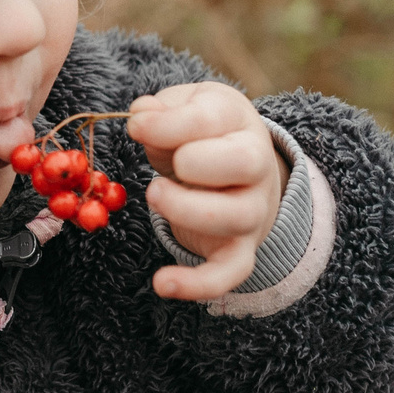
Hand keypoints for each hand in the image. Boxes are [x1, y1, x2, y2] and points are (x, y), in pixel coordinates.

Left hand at [127, 82, 285, 300]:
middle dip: (195, 162)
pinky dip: (198, 284)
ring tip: (154, 195)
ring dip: (188, 211)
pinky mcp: (239, 249)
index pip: (210, 119)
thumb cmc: (201, 135)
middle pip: (244, 163)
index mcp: (238, 122)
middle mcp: (256, 165)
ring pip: (236, 217)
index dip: (168, 124)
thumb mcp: (185, 108)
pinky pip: (230, 273)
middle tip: (159, 164)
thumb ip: (162, 110)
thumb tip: (141, 117)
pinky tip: (162, 284)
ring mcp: (251, 210)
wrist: (238, 170)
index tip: (137, 127)